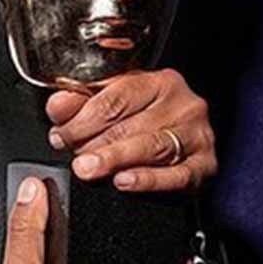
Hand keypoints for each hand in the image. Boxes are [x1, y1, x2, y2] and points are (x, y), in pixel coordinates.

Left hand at [45, 68, 216, 192]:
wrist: (182, 152)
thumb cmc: (144, 125)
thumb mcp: (111, 108)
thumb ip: (79, 105)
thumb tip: (58, 106)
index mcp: (159, 82)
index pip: (116, 98)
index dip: (82, 118)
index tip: (61, 134)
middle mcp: (183, 105)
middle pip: (131, 123)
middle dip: (94, 142)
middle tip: (74, 157)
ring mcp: (197, 135)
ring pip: (151, 147)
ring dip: (114, 159)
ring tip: (88, 169)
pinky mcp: (204, 167)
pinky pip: (176, 175)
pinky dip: (147, 179)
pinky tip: (124, 181)